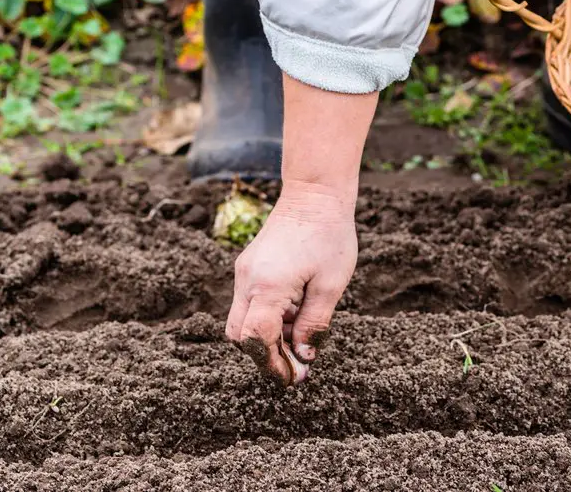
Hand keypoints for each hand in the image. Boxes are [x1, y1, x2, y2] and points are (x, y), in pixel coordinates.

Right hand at [225, 184, 357, 384]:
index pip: (256, 339)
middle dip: (264, 355)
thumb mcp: (330, 285)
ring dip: (266, 337)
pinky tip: (294, 315)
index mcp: (267, 286)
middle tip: (296, 365)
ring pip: (241, 321)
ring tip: (299, 337)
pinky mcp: (248, 266)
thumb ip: (314, 324)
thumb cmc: (329, 236)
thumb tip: (304, 357)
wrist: (315, 193)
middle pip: (240, 336)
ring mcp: (244, 272)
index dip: (272, 364)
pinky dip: (266, 318)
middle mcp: (247, 281)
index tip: (293, 378)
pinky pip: (248, 303)